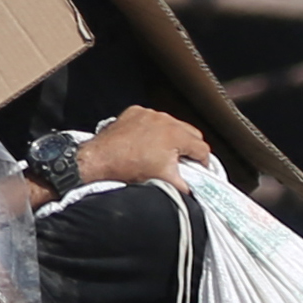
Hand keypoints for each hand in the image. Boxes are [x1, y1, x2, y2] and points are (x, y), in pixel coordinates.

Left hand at [73, 104, 213, 187]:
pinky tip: (146, 142)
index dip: (203, 162)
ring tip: (163, 152)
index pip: (202, 148)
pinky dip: (153, 129)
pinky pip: (152, 119)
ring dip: (172, 137)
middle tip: (183, 161)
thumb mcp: (163, 180)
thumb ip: (184, 186)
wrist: (99, 159)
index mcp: (176, 135)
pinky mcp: (135, 112)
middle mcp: (165, 120)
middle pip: (191, 133)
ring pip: (172, 124)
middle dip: (190, 148)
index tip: (198, 169)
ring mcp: (149, 114)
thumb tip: (193, 191)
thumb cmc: (128, 169)